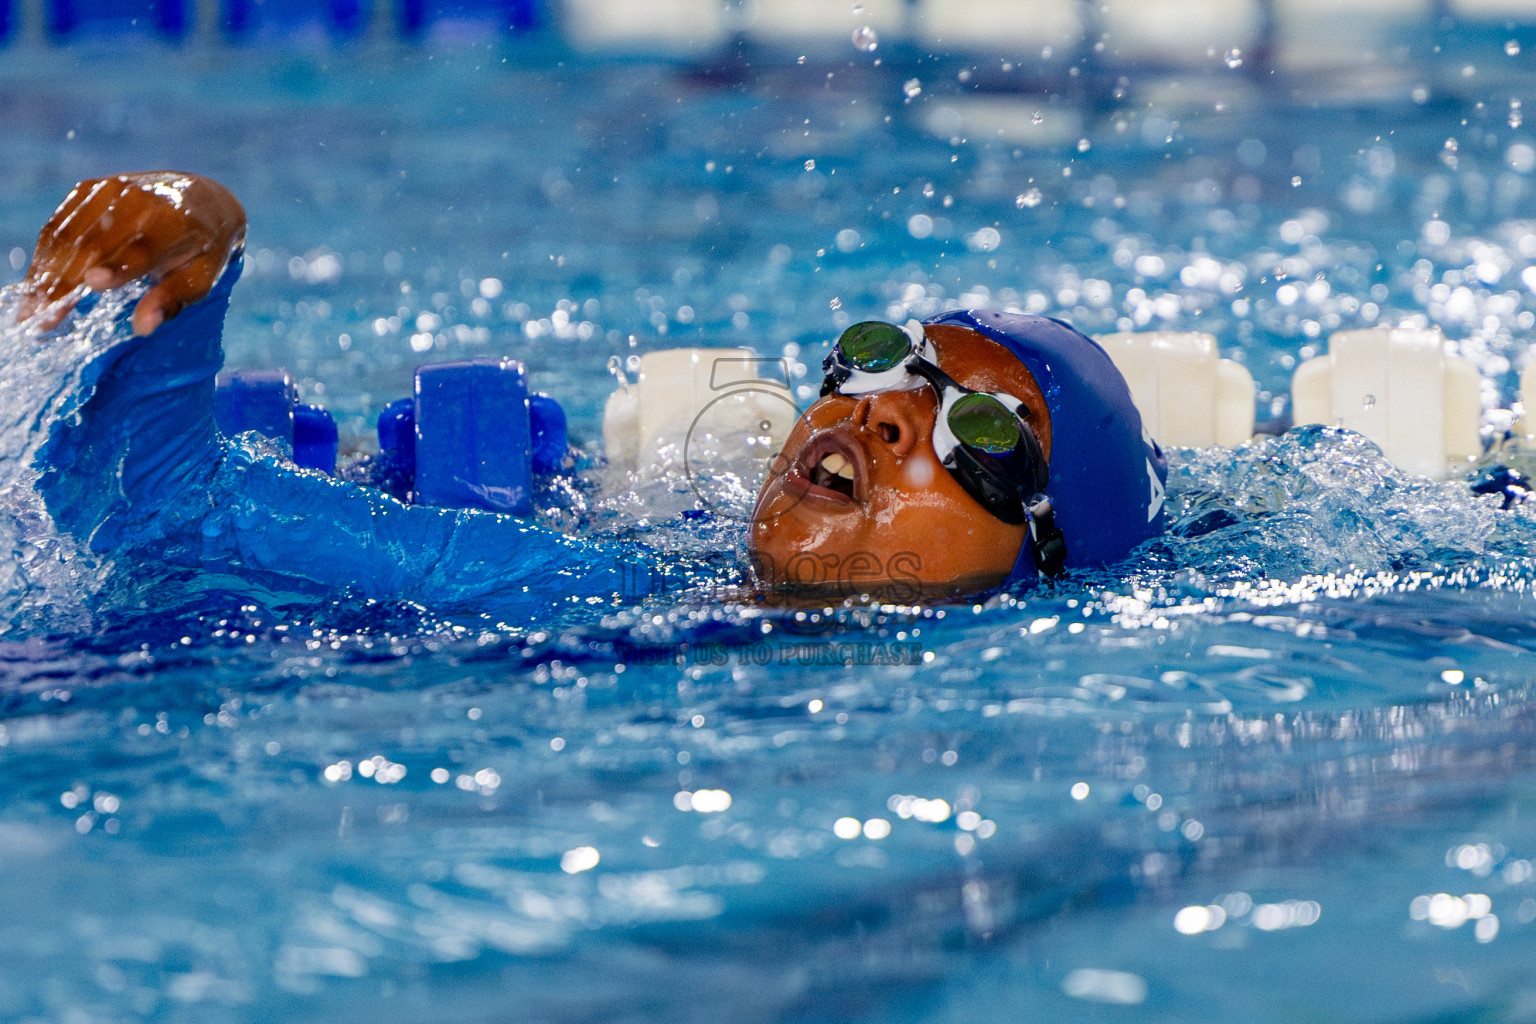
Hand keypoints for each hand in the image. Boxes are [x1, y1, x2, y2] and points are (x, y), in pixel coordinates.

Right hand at [18, 172, 245, 336]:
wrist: (198, 199)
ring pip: (68, 234)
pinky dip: (44, 255)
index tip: (92, 285)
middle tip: (43, 319)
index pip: (143, 247)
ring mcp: (111, 190)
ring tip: (32, 309)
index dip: (118, 267)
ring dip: (46, 272)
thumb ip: (172, 299)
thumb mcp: (200, 278)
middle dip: (66, 282)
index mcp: (175, 222)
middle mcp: (139, 199)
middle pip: (95, 243)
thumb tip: (143, 328)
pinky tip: (37, 284)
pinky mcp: (89, 189)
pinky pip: (59, 225)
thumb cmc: (201, 250)